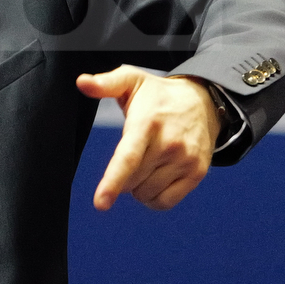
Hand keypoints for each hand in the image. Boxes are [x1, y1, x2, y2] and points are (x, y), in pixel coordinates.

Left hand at [77, 68, 217, 210]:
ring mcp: (185, 160)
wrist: (202, 102)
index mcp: (148, 123)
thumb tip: (82, 82)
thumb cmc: (158, 95)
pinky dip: (154, 198)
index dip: (113, 182)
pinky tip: (157, 179)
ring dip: (139, 187)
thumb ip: (106, 83)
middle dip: (123, 176)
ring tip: (148, 162)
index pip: (128, 158)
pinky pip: (165, 202)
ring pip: (146, 194)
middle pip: (131, 182)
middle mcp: (169, 144)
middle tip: (134, 153)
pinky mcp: (196, 173)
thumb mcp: (132, 80)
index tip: (101, 203)